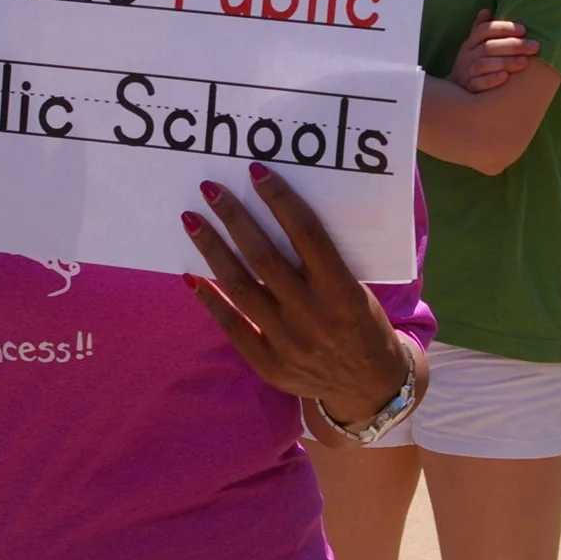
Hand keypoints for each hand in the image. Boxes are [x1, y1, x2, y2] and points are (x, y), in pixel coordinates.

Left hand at [180, 164, 408, 424]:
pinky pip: (231, 325)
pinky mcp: (269, 364)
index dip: (280, 200)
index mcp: (343, 291)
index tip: (256, 172)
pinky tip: (191, 275)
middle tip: (210, 189)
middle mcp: (314, 315)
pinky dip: (209, 299)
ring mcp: (288, 342)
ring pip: (240, 286)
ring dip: (213, 250)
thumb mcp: (356, 289)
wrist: (369, 386)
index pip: (307, 234)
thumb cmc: (363, 324)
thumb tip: (277, 216)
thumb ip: (323, 262)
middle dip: (234, 218)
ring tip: (192, 221)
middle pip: (264, 256)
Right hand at [448, 10, 540, 93]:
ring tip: (524, 62)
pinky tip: (506, 77)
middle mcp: (466, 56)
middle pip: (488, 47)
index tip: (524, 29)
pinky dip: (491, 80)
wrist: (456, 95)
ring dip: (505, 62)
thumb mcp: (473, 47)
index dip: (503, 28)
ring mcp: (465, 73)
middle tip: (535, 46)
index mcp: (470, 43)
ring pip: (483, 64)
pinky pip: (477, 84)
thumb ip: (481, 30)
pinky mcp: (467, 89)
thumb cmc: (471, 65)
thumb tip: (486, 10)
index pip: (484, 30)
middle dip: (513, 45)